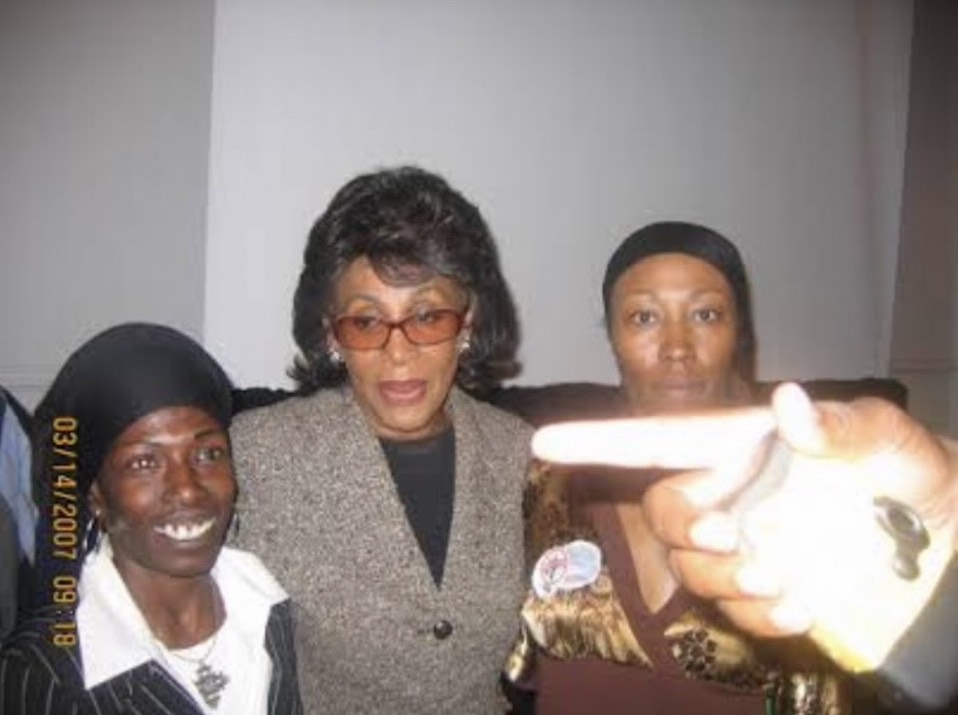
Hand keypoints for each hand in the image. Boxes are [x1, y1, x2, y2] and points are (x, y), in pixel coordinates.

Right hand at [531, 383, 957, 637]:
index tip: (543, 440)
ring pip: (692, 566)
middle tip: (732, 536)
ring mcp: (745, 544)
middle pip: (666, 509)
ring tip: (785, 574)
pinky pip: (733, 609)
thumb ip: (839, 422)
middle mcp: (734, 494)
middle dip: (685, 526)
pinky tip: (802, 603)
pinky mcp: (764, 591)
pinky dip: (758, 612)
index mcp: (746, 445)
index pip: (659, 439)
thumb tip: (787, 404)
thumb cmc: (916, 477)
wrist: (944, 549)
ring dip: (726, 576)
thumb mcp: (888, 438)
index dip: (597, 440)